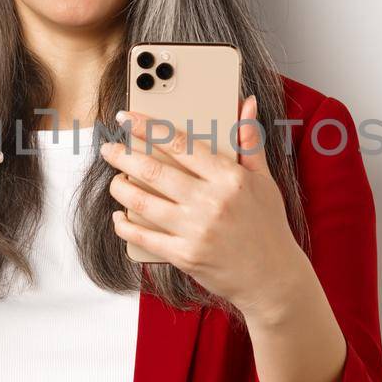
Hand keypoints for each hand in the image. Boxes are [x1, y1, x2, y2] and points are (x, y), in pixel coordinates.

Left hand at [101, 94, 308, 317]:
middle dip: (123, 156)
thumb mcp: (264, 181)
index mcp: (228, 178)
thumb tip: (247, 103)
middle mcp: (210, 201)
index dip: (148, 127)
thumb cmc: (268, 226)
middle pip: (153, 170)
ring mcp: (195, 230)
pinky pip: (144, 237)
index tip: (126, 119)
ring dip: (120, 188)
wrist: (273, 278)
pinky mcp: (185, 256)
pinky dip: (125, 225)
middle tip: (108, 148)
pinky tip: (118, 216)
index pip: (180, 143)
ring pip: (142, 201)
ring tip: (114, 180)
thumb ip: (249, 141)